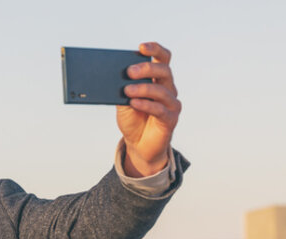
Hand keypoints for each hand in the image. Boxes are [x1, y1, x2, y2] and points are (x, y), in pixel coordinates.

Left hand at [117, 42, 180, 176]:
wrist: (138, 144)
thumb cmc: (133, 119)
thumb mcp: (123, 101)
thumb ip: (122, 88)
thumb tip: (113, 76)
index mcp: (158, 79)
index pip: (163, 58)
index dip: (155, 50)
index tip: (141, 47)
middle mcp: (168, 88)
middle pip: (164, 71)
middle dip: (146, 68)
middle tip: (129, 71)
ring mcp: (171, 104)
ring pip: (162, 90)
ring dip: (143, 88)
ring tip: (127, 90)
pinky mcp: (170, 119)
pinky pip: (160, 109)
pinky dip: (146, 104)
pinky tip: (134, 103)